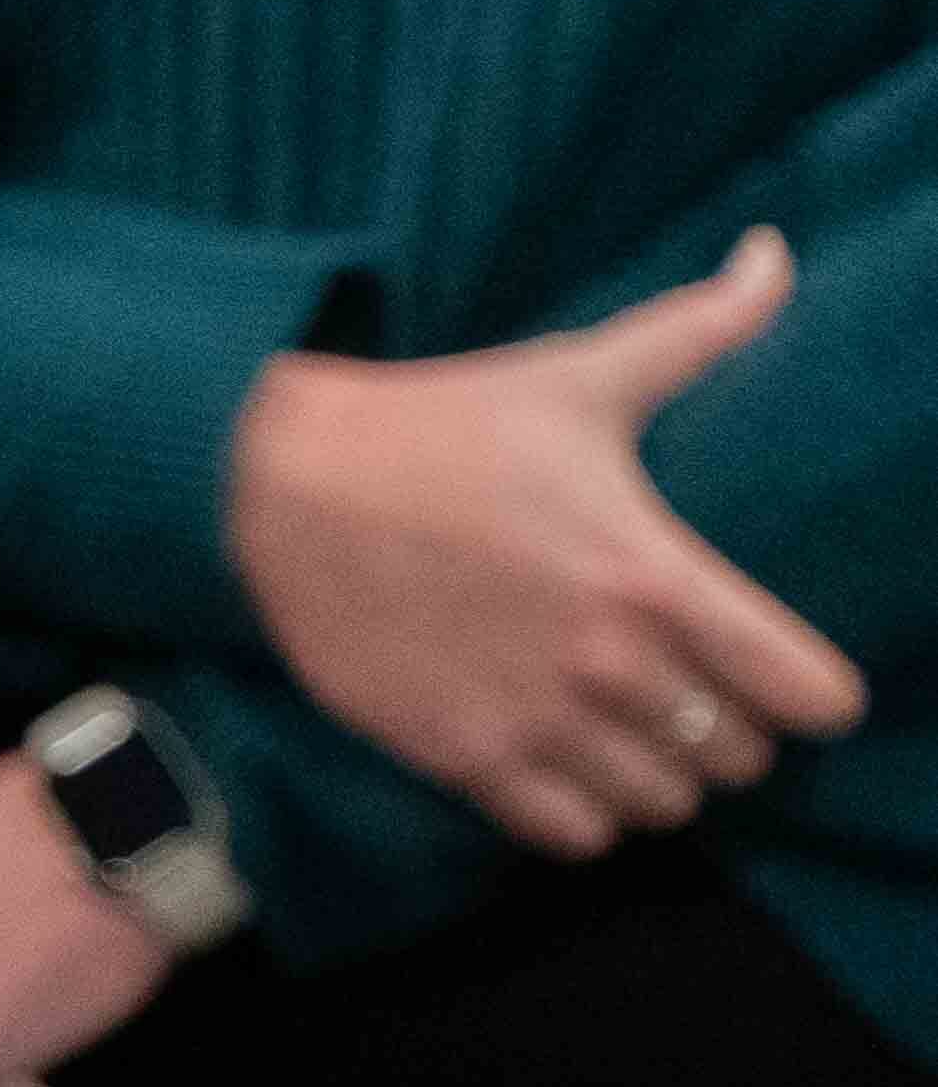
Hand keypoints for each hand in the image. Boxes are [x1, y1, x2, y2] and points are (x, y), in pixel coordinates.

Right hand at [225, 236, 861, 852]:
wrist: (274, 479)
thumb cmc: (437, 426)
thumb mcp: (576, 376)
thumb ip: (700, 328)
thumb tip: (777, 251)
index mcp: (654, 576)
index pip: (809, 695)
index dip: (811, 690)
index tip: (779, 671)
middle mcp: (607, 663)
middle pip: (739, 760)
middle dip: (723, 727)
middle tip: (681, 686)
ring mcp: (532, 717)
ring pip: (659, 805)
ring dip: (651, 773)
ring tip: (619, 728)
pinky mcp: (461, 754)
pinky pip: (571, 835)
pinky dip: (577, 809)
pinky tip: (555, 756)